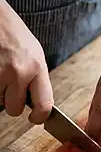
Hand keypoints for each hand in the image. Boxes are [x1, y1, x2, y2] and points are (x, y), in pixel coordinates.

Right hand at [0, 0, 52, 123]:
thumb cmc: (12, 32)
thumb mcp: (34, 53)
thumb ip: (37, 77)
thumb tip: (38, 101)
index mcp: (36, 67)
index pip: (44, 104)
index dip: (39, 117)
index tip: (36, 119)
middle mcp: (18, 72)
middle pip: (14, 109)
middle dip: (11, 102)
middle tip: (10, 87)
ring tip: (0, 71)